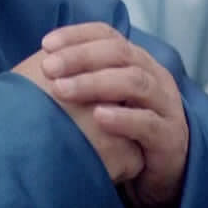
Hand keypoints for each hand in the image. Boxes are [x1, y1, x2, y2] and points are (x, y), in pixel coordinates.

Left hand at [39, 22, 190, 207]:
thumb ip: (82, 79)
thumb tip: (38, 65)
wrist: (162, 172)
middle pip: (119, 53)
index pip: (108, 35)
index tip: (45, 45)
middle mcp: (154, 75)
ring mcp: (165, 105)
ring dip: (95, 83)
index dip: (77, 36)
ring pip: (135, 82)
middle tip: (48, 69)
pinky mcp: (169, 137)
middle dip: (80, 57)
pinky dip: (122, 118)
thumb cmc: (124, 130)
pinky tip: (97, 118)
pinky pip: (147, 123)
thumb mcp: (104, 98)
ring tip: (62, 90)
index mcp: (136, 61)